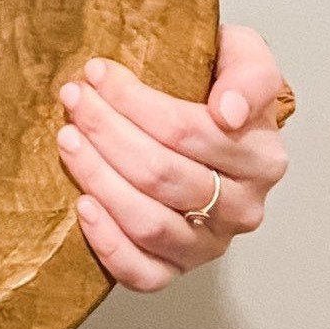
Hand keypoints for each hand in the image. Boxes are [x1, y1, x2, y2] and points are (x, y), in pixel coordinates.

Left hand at [55, 23, 290, 291]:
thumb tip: (229, 113)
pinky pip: (143, 273)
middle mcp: (243, 208)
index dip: (134, 101)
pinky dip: (109, 244)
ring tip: (67, 137)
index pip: (188, 132)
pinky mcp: (178, 268)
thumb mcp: (243, 55)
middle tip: (74, 98)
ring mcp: (211, 243)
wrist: (213, 121)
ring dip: (97, 176)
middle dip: (106, 131)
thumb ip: (250, 73)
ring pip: (148, 222)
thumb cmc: (218, 85)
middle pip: (161, 174)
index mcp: (262, 157)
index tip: (96, 72)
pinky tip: (82, 206)